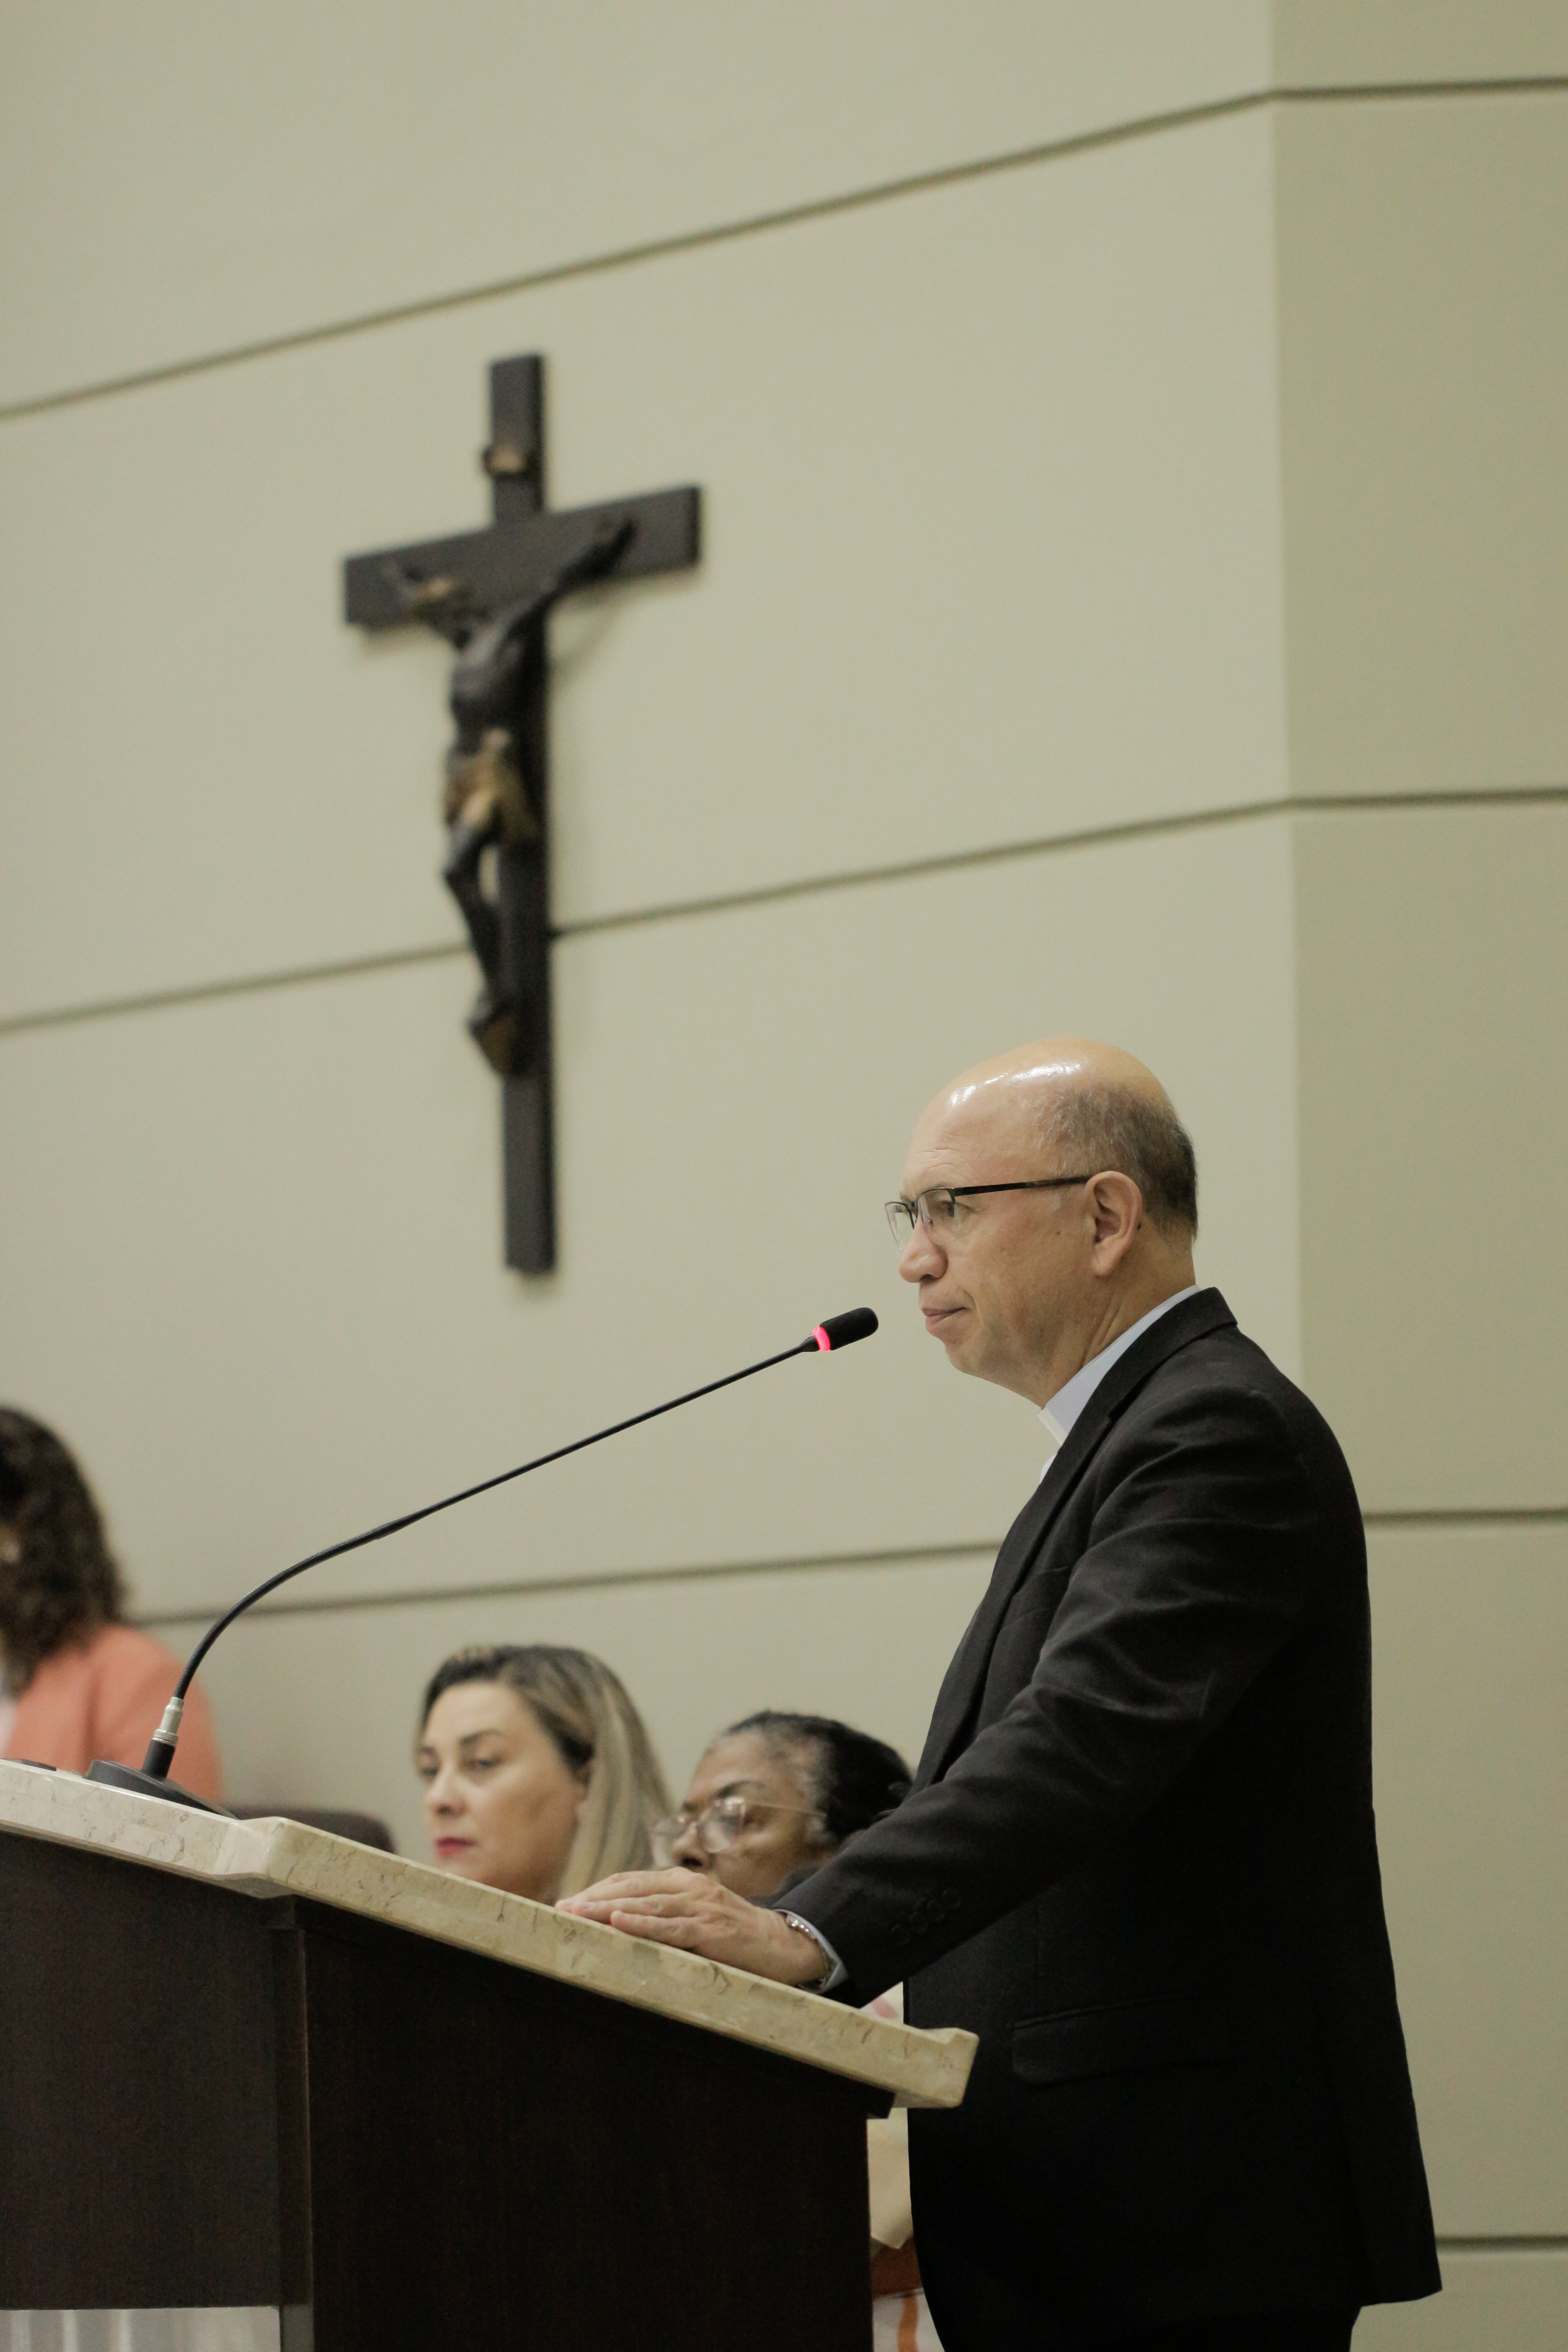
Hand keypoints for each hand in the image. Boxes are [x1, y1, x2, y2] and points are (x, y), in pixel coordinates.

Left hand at [557, 1868, 826, 1983]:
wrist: (780, 1944)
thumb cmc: (734, 1935)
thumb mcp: (698, 1916)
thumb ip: (667, 1914)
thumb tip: (622, 1923)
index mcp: (683, 1881)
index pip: (632, 1880)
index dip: (600, 1889)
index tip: (570, 1901)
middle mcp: (689, 1887)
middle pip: (633, 1888)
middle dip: (595, 1898)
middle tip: (563, 1908)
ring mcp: (701, 1906)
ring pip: (646, 1904)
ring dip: (608, 1909)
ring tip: (579, 1914)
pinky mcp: (710, 1929)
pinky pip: (670, 1927)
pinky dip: (642, 1924)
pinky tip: (618, 1922)